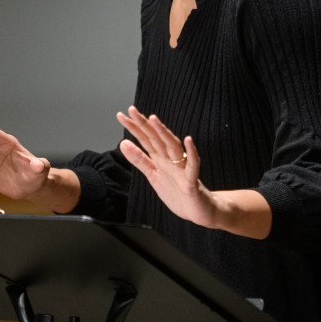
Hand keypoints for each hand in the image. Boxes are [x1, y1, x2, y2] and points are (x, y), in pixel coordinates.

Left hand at [116, 106, 214, 226]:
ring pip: (173, 147)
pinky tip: (188, 141)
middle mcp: (171, 160)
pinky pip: (193, 166)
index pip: (146, 139)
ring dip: (164, 133)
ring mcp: (182, 169)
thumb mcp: (154, 176)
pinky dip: (192, 153)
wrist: (199, 212)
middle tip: (132, 110)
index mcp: (161, 158)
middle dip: (144, 124)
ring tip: (154, 119)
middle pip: (156, 139)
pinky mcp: (192, 181)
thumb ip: (140, 160)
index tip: (121, 115)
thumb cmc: (178, 193)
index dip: (134, 128)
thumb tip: (123, 143)